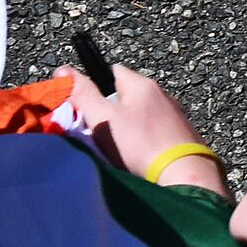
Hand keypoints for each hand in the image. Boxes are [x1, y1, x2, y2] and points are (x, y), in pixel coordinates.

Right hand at [84, 58, 224, 197]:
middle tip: (98, 132)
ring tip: (117, 148)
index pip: (113, 72)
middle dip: (110, 111)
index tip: (84, 106)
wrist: (183, 176)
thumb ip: (83, 95)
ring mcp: (175, 115)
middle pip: (127, 95)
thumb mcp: (103, 119)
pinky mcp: (182, 136)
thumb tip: (63, 70)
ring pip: (142, 115)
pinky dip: (144, 140)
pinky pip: (155, 132)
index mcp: (143, 84)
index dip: (95, 86)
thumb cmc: (140, 145)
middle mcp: (163, 95)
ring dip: (128, 127)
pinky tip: (138, 157)